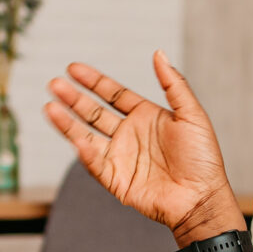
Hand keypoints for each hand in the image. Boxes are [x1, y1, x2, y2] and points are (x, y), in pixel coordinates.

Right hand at [42, 53, 240, 242]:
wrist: (202, 198)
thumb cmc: (203, 159)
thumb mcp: (192, 115)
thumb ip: (173, 84)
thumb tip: (159, 54)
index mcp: (145, 117)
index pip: (113, 94)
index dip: (93, 81)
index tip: (73, 68)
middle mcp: (129, 135)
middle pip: (94, 113)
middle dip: (73, 99)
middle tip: (54, 85)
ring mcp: (121, 158)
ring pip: (87, 136)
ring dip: (67, 123)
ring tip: (49, 107)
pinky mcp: (117, 181)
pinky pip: (96, 164)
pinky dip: (85, 153)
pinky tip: (76, 139)